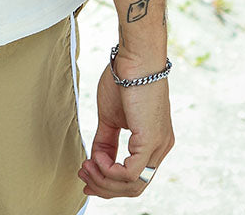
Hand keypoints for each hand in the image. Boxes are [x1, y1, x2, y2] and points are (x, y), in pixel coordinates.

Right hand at [78, 60, 174, 199]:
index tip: (87, 175)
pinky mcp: (151, 141)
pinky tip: (97, 157)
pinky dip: (109, 170)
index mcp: (154, 142)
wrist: (136, 57)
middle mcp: (161, 147)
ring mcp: (158, 146)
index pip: (135, 177)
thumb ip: (106, 140)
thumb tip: (96, 160)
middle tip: (83, 176)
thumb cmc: (124, 78)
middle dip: (105, 187)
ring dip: (104, 180)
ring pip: (133, 185)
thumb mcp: (111, 116)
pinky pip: (130, 173)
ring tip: (87, 165)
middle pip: (134, 187)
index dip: (109, 183)